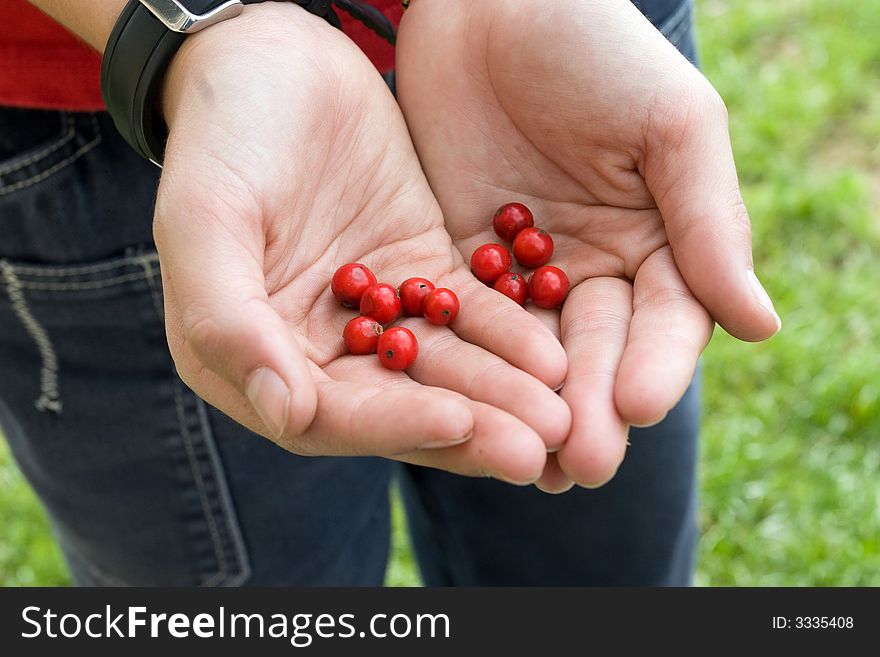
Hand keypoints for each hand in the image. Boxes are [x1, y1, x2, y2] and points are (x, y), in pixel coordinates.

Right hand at [154, 3, 570, 482]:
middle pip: (398, 406)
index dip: (392, 425)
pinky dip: (508, 336)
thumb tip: (285, 415)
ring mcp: (374, 314)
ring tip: (561, 417)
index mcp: (250, 355)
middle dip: (468, 428)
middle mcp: (315, 350)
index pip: (327, 415)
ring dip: (501, 394)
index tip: (456, 423)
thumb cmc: (223, 136)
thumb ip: (229, 320)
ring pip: (443, 368)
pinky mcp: (420, 272)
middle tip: (537, 450)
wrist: (275, 59)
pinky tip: (553, 357)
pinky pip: (468, 314)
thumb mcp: (206, 219)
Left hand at [397, 0, 780, 488]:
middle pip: (596, 351)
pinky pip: (466, 321)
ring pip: (532, 352)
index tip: (639, 405)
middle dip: (590, 405)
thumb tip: (760, 327)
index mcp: (658, 242)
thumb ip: (710, 222)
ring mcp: (525, 271)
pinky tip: (466, 407)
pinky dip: (468, 363)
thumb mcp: (671, 125)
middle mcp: (594, 267)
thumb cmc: (596, 48)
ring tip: (531, 463)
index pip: (665, 320)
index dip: (656, 363)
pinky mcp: (460, 261)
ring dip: (532, 407)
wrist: (491, 3)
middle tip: (584, 463)